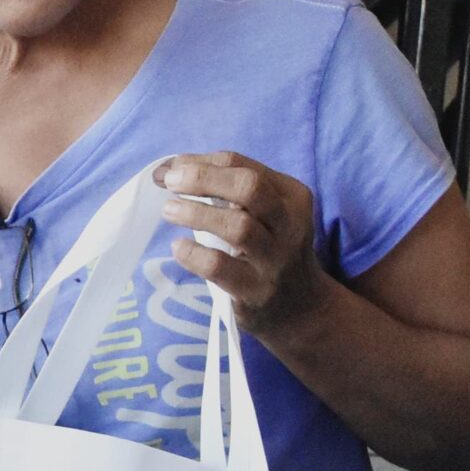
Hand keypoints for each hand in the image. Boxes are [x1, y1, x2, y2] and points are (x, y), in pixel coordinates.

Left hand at [157, 152, 330, 337]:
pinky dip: (193, 254)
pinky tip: (178, 247)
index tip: (170, 168)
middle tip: (169, 182)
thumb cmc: (269, 249)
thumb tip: (171, 168)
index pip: (242, 166)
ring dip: (196, 214)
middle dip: (203, 178)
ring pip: (238, 227)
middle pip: (249, 188)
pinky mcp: (256, 291)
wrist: (300, 307)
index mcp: (291, 195)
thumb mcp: (264, 214)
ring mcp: (275, 260)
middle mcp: (290, 224)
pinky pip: (220, 267)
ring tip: (169, 211)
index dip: (200, 162)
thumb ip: (228, 190)